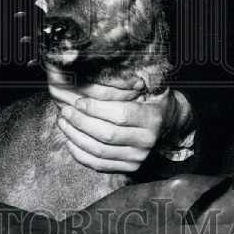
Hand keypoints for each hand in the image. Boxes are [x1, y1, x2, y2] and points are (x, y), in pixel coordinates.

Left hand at [45, 65, 189, 172]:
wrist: (170, 123)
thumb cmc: (154, 98)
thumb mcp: (151, 84)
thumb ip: (133, 78)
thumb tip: (110, 66)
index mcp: (152, 118)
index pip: (120, 115)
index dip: (95, 109)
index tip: (79, 101)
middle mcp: (146, 141)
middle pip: (106, 135)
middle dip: (81, 122)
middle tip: (66, 111)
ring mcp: (138, 157)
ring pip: (100, 151)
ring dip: (76, 137)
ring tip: (63, 123)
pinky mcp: (129, 168)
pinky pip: (99, 165)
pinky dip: (81, 154)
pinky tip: (69, 140)